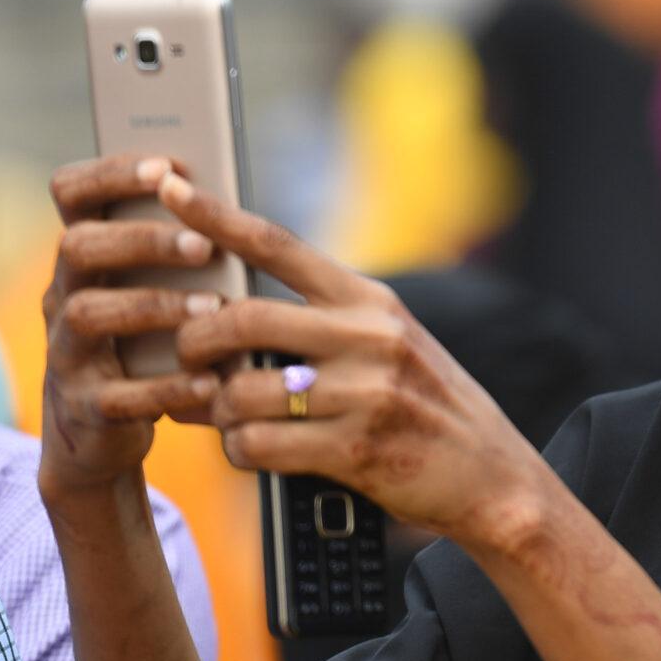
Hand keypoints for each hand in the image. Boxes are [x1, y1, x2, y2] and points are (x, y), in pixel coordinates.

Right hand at [39, 155, 227, 499]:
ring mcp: (68, 351)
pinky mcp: (85, 405)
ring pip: (89, 313)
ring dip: (155, 305)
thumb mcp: (159, 290)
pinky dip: (166, 386)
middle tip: (204, 245)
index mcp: (86, 257)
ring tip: (213, 306)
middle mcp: (64, 295)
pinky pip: (117, 394)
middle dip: (142, 239)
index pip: (72, 193)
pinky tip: (209, 381)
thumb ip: (184, 250)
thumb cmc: (148, 341)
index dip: (110, 173)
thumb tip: (234, 205)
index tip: (165, 168)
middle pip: (78, 247)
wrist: (104, 433)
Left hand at [154, 172, 557, 551]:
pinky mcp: (355, 449)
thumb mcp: (389, 343)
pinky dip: (240, 450)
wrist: (490, 473)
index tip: (170, 186)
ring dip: (217, 411)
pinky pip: (257, 445)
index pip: (280, 245)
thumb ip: (323, 322)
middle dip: (194, 342)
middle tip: (185, 359)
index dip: (218, 216)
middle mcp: (369, 337)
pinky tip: (256, 450)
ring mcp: (364, 393)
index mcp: (370, 301)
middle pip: (243, 319)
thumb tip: (226, 316)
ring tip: (228, 417)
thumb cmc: (425, 406)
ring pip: (241, 392)